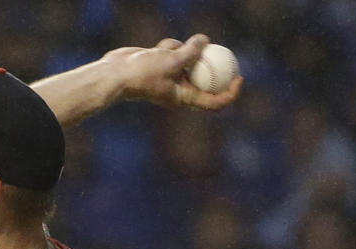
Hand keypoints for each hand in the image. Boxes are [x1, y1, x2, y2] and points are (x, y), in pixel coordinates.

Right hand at [103, 34, 242, 109]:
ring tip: (166, 52)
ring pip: (188, 59)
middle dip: (210, 62)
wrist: (116, 73)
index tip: (240, 77)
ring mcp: (170, 77)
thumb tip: (206, 40)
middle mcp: (179, 90)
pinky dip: (170, 46)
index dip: (230, 92)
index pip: (214, 101)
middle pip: (205, 77)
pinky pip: (175, 52)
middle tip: (222, 48)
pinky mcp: (162, 65)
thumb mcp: (171, 60)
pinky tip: (156, 49)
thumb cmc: (142, 73)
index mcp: (184, 98)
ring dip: (183, 50)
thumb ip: (191, 51)